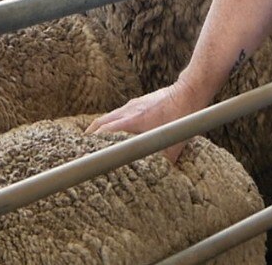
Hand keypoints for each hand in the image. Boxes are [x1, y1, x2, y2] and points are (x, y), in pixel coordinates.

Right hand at [86, 80, 208, 162]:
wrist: (189, 92)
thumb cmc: (183, 116)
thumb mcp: (174, 144)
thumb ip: (164, 162)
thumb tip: (160, 179)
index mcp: (134, 121)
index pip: (104, 131)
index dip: (93, 143)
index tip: (84, 154)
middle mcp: (128, 111)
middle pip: (100, 123)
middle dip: (89, 136)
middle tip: (82, 149)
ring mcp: (132, 105)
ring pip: (108, 117)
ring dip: (99, 129)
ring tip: (93, 142)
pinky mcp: (137, 102)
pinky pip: (117, 113)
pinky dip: (111, 122)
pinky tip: (115, 130)